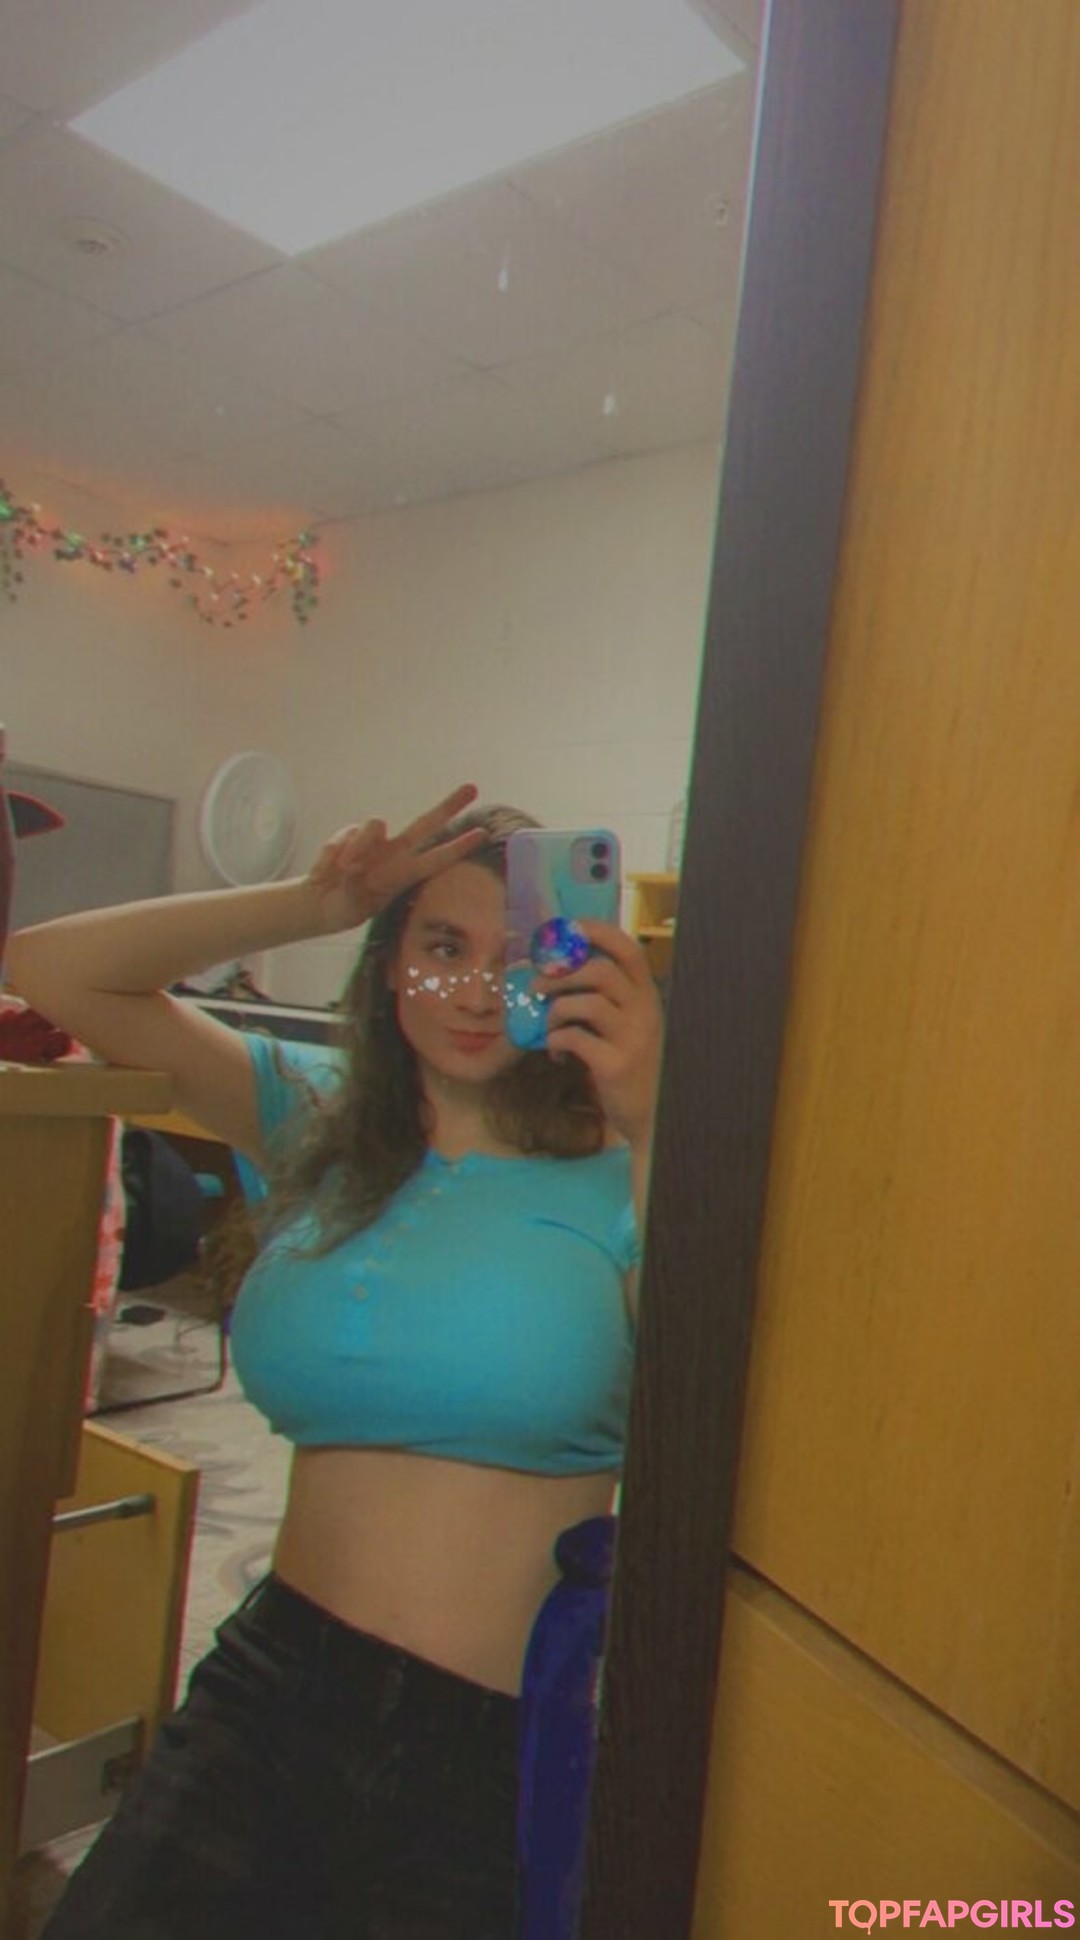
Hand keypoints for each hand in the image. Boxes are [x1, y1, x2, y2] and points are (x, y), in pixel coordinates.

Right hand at [307, 783, 483, 933]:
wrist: (320, 903)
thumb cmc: (344, 908)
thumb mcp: (353, 903)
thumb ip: (355, 882)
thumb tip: (352, 862)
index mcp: (403, 874)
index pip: (436, 859)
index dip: (458, 847)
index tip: (482, 835)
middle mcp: (395, 853)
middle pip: (427, 823)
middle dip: (449, 806)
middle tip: (473, 788)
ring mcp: (375, 842)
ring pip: (374, 825)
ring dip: (356, 848)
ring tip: (342, 870)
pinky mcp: (351, 836)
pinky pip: (345, 835)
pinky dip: (333, 853)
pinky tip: (325, 872)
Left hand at [542, 920, 662, 1152]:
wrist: (650, 1116)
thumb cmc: (631, 1065)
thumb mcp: (627, 1026)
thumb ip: (603, 1000)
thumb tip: (553, 975)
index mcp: (647, 996)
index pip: (628, 949)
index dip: (596, 932)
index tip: (566, 931)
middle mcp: (645, 1012)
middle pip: (600, 972)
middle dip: (561, 974)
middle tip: (538, 986)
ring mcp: (632, 1039)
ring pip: (586, 1003)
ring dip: (555, 1009)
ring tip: (547, 1024)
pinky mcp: (615, 1065)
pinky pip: (575, 1038)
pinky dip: (556, 1040)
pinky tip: (555, 1052)